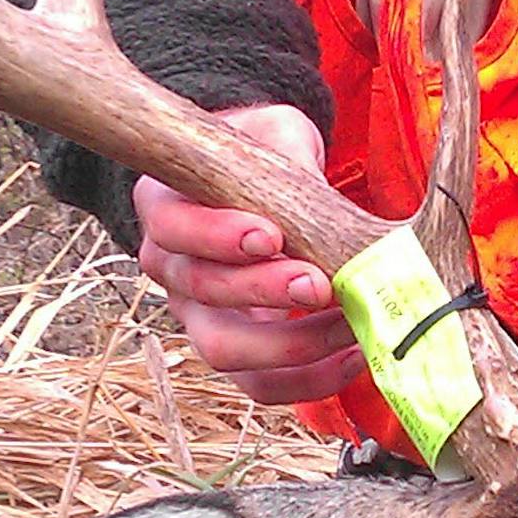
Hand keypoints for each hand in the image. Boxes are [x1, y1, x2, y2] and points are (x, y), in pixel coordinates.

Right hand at [134, 105, 363, 405]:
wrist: (257, 181)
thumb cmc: (261, 152)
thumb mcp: (272, 133)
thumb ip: (289, 158)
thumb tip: (322, 204)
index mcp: (165, 205)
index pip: (174, 228)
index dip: (218, 237)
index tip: (271, 235)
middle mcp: (170, 265)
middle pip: (201, 293)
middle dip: (264, 292)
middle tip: (320, 284)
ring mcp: (196, 313)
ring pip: (223, 349)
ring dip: (291, 345)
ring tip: (348, 322)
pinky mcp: (233, 347)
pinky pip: (259, 383)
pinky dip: (307, 380)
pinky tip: (352, 355)